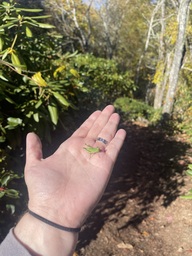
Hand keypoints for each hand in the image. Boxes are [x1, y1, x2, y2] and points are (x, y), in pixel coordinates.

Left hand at [25, 105, 125, 227]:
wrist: (55, 211)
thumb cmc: (43, 190)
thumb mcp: (33, 165)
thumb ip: (34, 149)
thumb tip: (31, 134)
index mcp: (69, 148)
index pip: (83, 130)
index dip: (91, 120)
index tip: (97, 110)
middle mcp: (83, 152)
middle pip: (96, 131)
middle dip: (103, 119)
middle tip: (110, 107)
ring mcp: (94, 159)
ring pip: (106, 137)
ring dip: (111, 126)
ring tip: (116, 114)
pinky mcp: (104, 168)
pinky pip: (113, 151)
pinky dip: (118, 141)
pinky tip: (121, 131)